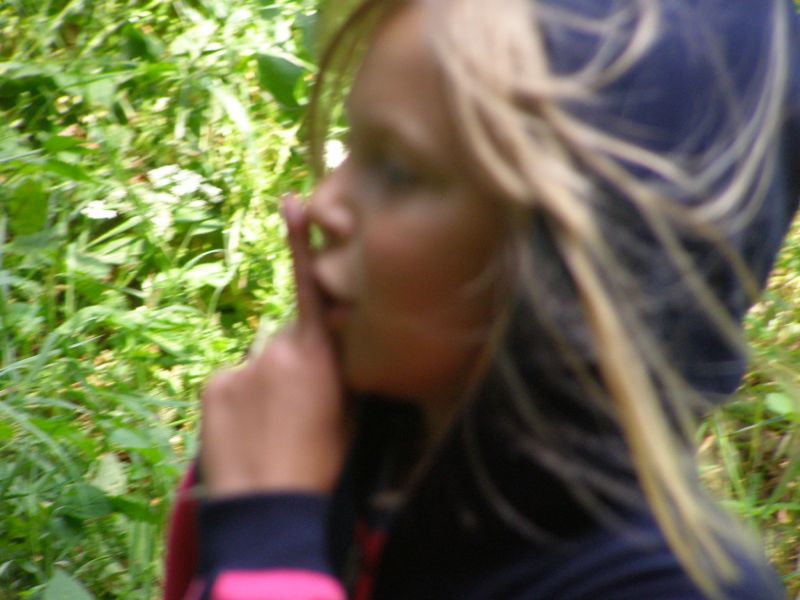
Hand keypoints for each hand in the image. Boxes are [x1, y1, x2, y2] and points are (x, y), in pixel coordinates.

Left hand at [199, 195, 346, 496]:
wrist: (271, 506)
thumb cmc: (322, 464)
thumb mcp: (349, 413)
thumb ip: (339, 369)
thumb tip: (332, 349)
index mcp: (319, 354)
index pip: (309, 287)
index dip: (299, 240)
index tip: (291, 201)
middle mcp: (278, 348)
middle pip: (284, 341)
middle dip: (290, 364)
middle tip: (295, 413)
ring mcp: (242, 364)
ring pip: (257, 365)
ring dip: (263, 386)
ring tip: (270, 430)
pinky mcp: (214, 385)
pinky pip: (231, 382)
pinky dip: (238, 401)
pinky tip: (246, 432)